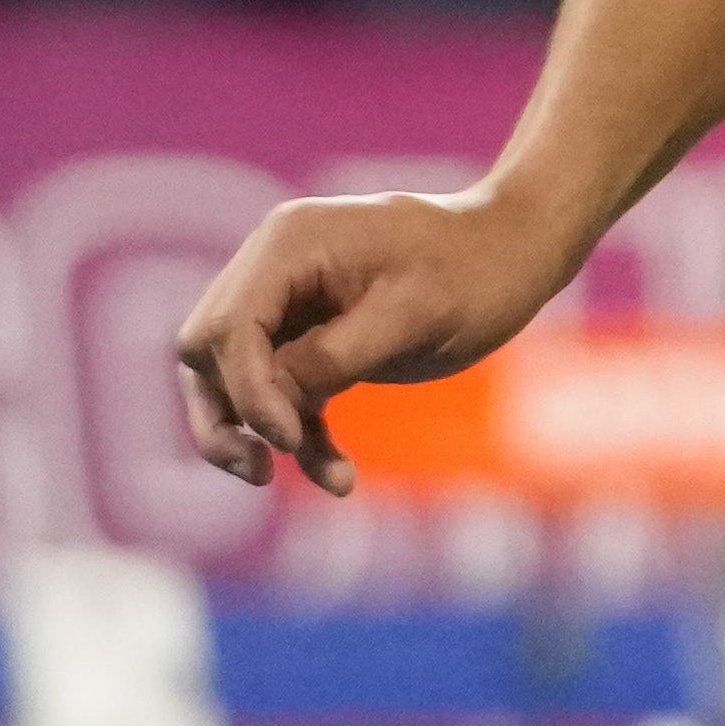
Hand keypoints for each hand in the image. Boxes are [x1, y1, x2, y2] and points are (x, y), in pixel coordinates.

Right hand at [172, 187, 572, 496]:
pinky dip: (302, 434)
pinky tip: (340, 476)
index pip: (229, 326)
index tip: (285, 439)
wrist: (515, 253)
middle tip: (261, 470)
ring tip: (318, 481)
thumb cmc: (474, 273)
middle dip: (227, 415)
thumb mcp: (411, 318)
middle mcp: (275, 266)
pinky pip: (284, 392)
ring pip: (236, 378)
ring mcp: (291, 300)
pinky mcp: (314, 335)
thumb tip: (269, 406)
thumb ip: (332, 359)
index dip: (246, 389)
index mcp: (290, 244)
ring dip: (261, 435)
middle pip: (209, 350)